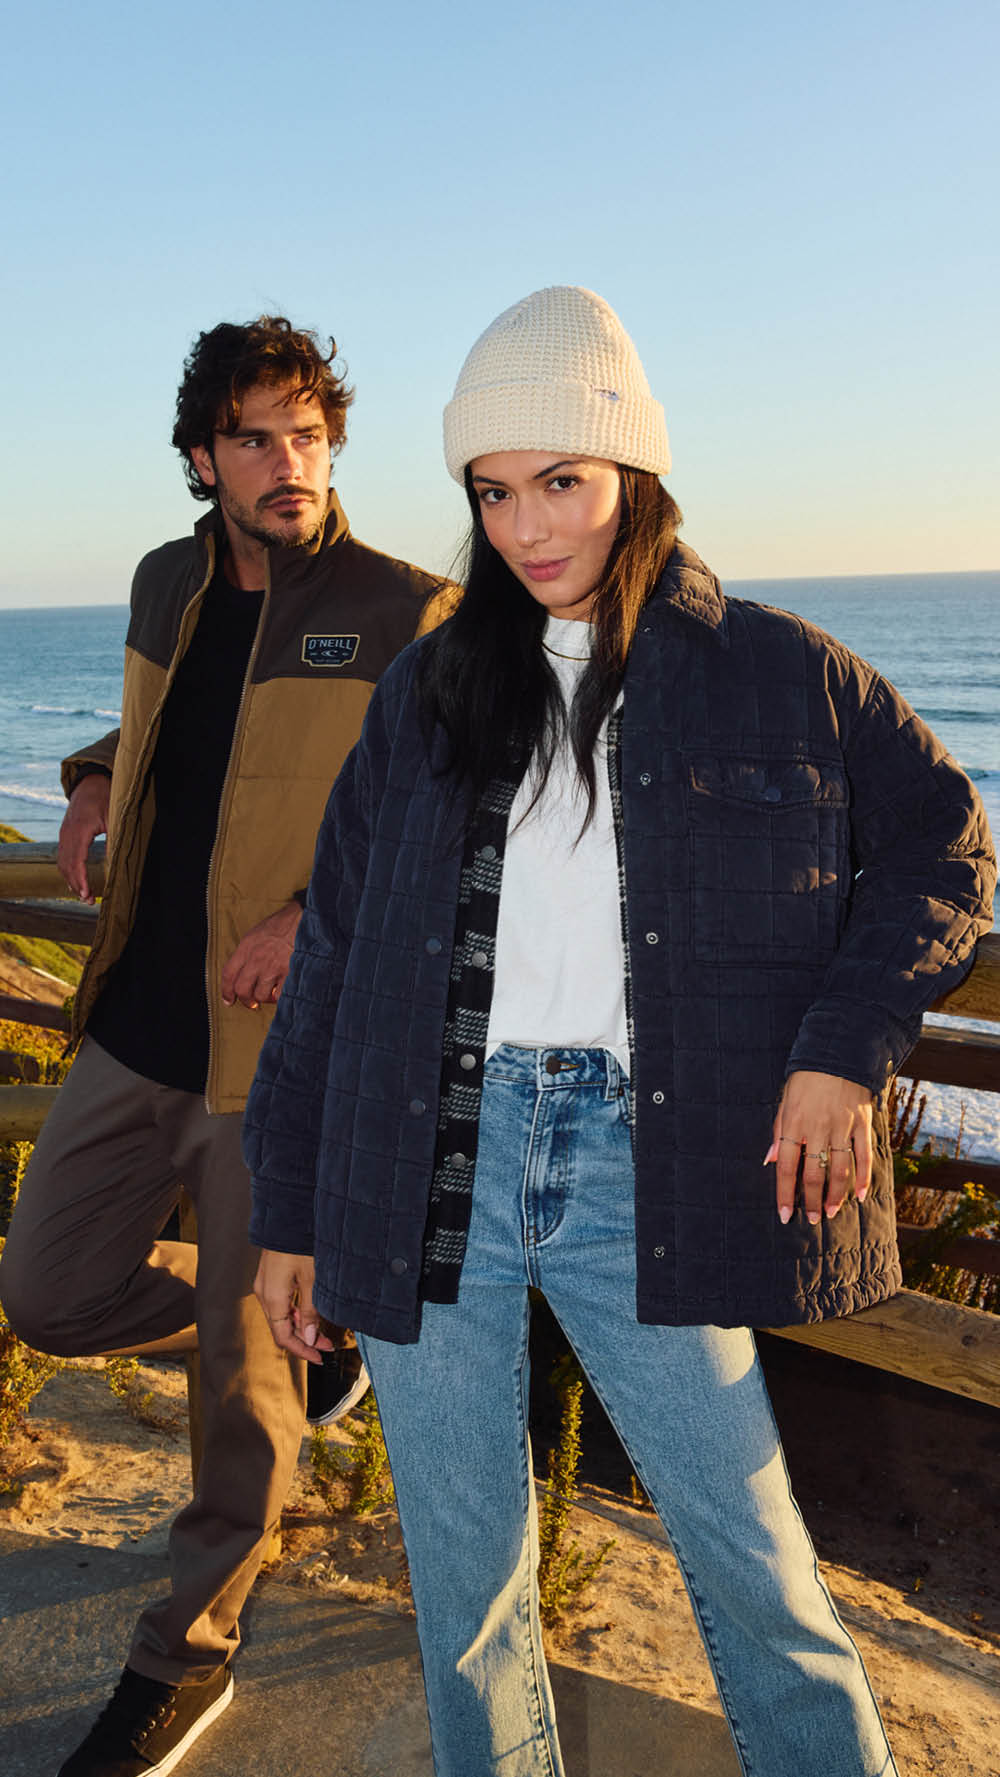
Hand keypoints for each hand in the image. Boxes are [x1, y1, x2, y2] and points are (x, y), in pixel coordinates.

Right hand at [57, 773, 110, 901]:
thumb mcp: (114, 817)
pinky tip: (75, 881)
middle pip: (67, 866)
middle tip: (88, 901)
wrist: (90, 782)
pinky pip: (62, 856)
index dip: (81, 880)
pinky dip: (67, 871)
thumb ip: (114, 839)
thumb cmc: (105, 797)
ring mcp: (63, 834)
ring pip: (62, 863)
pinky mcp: (64, 834)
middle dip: (76, 885)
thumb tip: (116, 863)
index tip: (87, 894)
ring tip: (83, 895)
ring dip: (71, 880)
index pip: (77, 861)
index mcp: (80, 829)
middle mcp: (67, 833)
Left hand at [220, 901, 301, 1009]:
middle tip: (252, 1003)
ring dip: (264, 998)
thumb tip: (243, 972)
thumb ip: (247, 952)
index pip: (228, 974)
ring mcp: (273, 967)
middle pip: (242, 989)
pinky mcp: (289, 973)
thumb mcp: (257, 933)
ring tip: (270, 994)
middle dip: (246, 1000)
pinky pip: (279, 995)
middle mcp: (256, 958)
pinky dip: (280, 997)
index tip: (228, 1000)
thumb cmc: (283, 924)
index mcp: (246, 946)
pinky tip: (282, 991)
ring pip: (260, 995)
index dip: (226, 991)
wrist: (304, 919)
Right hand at [253, 1249, 333, 1363]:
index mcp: (272, 1297)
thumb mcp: (312, 1279)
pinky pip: (280, 1303)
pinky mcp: (270, 1276)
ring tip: (322, 1331)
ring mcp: (265, 1284)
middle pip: (281, 1328)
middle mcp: (264, 1293)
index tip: (320, 1357)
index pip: (283, 1336)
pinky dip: (294, 1313)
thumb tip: (308, 1339)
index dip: (302, 1350)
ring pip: (280, 1316)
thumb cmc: (300, 1243)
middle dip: (304, 1340)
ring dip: (300, 1327)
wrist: (288, 1214)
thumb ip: (310, 1311)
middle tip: (327, 1346)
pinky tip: (309, 1313)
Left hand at [765, 1070, 872, 1226]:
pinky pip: (864, 1156)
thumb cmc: (806, 1079)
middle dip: (811, 1201)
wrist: (838, 1052)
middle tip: (812, 1220)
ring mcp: (842, 1126)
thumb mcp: (785, 1101)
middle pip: (813, 1173)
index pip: (786, 1166)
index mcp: (794, 1123)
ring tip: (831, 1212)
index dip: (785, 1193)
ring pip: (839, 1170)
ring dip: (836, 1196)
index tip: (785, 1215)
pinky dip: (863, 1178)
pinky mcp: (862, 1123)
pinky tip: (859, 1196)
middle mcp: (817, 1128)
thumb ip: (779, 1132)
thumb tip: (771, 1160)